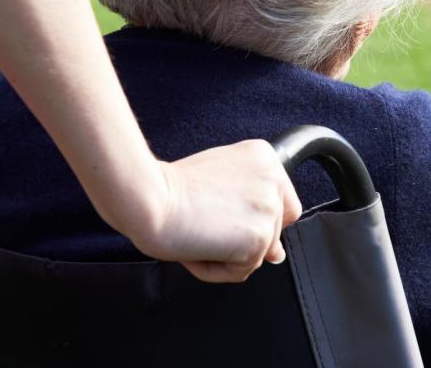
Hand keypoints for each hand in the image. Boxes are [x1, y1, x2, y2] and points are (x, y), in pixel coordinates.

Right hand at [126, 140, 302, 282]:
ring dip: (224, 255)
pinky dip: (215, 269)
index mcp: (264, 158)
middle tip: (205, 221)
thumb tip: (277, 254)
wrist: (149, 198)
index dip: (250, 217)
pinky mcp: (259, 238)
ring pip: (256, 256)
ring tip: (197, 232)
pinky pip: (240, 272)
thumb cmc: (169, 188)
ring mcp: (269, 209)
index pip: (282, 203)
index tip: (223, 213)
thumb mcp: (218, 182)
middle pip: (270, 233)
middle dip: (239, 238)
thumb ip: (249, 206)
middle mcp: (274, 180)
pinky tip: (197, 246)